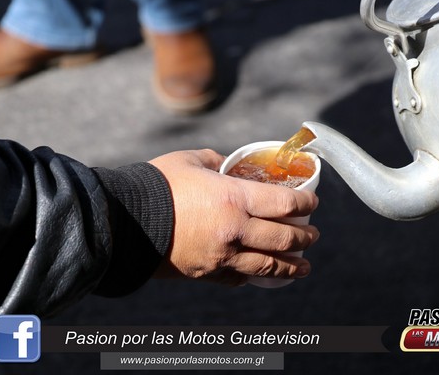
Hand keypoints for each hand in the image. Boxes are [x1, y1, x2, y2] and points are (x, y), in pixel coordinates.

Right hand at [149, 149, 319, 285]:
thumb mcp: (191, 160)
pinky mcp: (206, 273)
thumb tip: (230, 164)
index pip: (285, 203)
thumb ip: (218, 162)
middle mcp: (234, 230)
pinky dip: (255, 276)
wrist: (124, 220)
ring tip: (304, 266)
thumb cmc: (157, 184)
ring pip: (267, 265)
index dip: (305, 203)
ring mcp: (221, 256)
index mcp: (234, 198)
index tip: (313, 202)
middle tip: (314, 235)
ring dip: (291, 266)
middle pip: (283, 238)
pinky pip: (238, 278)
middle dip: (305, 237)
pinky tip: (263, 275)